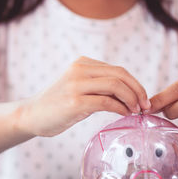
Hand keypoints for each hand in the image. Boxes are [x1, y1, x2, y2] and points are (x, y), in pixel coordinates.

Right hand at [16, 56, 150, 136]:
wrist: (31, 115)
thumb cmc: (57, 105)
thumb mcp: (78, 88)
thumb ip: (99, 87)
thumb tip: (129, 96)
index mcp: (82, 64)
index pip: (118, 70)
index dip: (135, 84)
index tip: (143, 98)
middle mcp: (79, 70)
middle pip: (120, 75)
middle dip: (138, 91)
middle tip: (145, 106)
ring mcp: (76, 85)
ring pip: (116, 86)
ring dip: (132, 100)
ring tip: (136, 111)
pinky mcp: (75, 102)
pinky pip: (107, 102)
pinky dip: (121, 109)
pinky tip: (124, 115)